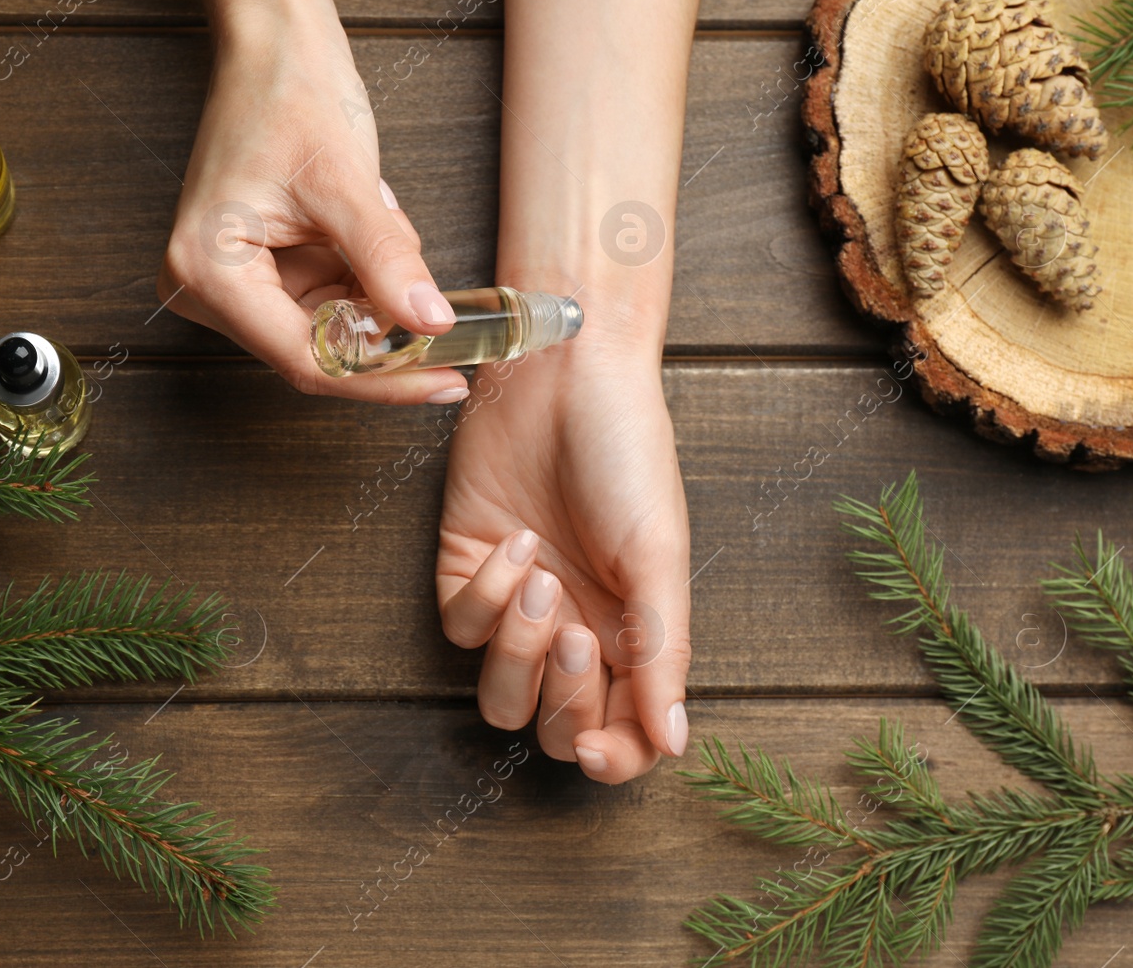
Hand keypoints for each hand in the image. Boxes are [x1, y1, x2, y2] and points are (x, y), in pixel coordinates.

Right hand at [157, 0, 468, 404]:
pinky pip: (331, 303)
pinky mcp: (262, 276)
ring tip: (381, 218)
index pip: (305, 360)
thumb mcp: (344, 183)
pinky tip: (372, 224)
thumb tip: (431, 323)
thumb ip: (385, 260)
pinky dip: (367, 278)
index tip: (445, 381)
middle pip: (317, 353)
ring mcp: (234, 286)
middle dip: (383, 326)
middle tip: (442, 306)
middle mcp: (207, 290)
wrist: (275, 46)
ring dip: (377, 293)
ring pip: (332, 331)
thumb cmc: (289, 94)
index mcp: (207, 272)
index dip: (381, 378)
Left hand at [435, 341, 691, 782]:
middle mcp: (576, 628)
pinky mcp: (466, 567)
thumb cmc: (627, 456)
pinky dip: (483, 596)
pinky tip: (514, 544)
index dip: (609, 759)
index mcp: (634, 634)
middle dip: (563, 698)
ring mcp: (518, 603)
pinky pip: (459, 627)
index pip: (622, 734)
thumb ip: (663, 652)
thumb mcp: (658, 555)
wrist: (566, 374)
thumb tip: (673, 745)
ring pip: (498, 694)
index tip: (595, 749)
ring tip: (542, 584)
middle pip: (554, 726)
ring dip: (517, 654)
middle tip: (578, 634)